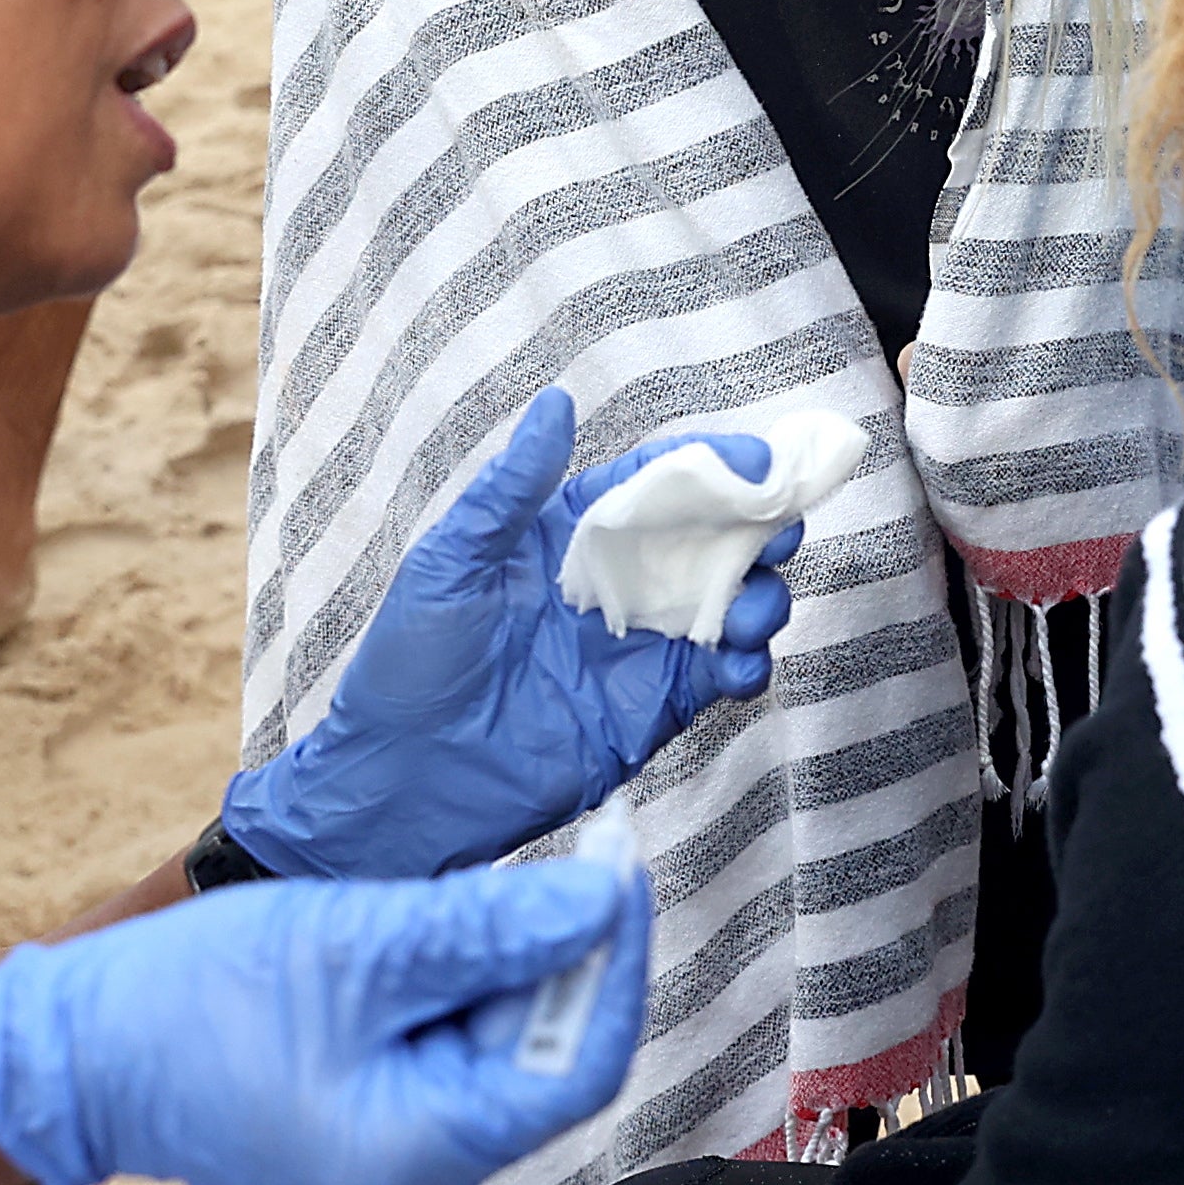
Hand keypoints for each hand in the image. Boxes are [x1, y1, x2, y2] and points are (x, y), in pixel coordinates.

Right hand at [0, 862, 651, 1184]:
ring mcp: (401, 1154)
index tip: (618, 864)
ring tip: (439, 896)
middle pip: (542, 1051)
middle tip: (547, 852)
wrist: (76, 1053)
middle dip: (552, 950)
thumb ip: (490, 930)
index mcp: (434, 1152)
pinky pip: (444, 1048)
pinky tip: (409, 932)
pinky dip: (448, 982)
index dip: (614, 958)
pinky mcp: (372, 1122)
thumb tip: (602, 902)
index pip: (581, 1061)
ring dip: (494, 959)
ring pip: (493, 1043)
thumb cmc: (195, 1005)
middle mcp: (431, 1175)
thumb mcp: (360, 945)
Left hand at [218, 389, 795, 883]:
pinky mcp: (654, 707)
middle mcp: (616, 582)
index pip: (656, 482)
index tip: (757, 462)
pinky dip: (746, 665)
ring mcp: (641, 646)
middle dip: (757, 527)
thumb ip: (511, 488)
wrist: (406, 782)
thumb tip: (555, 401)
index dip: (713, 465)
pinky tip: (736, 665)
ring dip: (759, 597)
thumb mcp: (452, 562)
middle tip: (778, 530)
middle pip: (710, 537)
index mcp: (570, 534)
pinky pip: (721, 675)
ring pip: (730, 603)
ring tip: (753, 608)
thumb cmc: (411, 664)